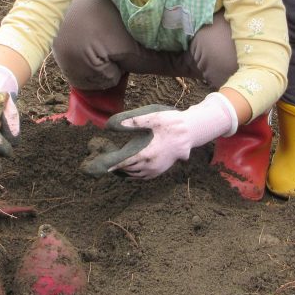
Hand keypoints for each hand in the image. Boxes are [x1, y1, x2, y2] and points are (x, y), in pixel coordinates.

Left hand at [100, 93, 237, 179]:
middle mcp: (151, 165)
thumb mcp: (154, 118)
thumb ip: (135, 121)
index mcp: (147, 153)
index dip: (114, 165)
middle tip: (107, 163)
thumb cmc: (172, 123)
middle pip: (129, 169)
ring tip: (116, 166)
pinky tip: (130, 169)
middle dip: (118, 167)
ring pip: (136, 175)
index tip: (104, 167)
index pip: (126, 162)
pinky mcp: (161, 170)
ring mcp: (156, 169)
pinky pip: (144, 176)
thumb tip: (116, 124)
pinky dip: (135, 174)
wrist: (190, 133)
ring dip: (126, 171)